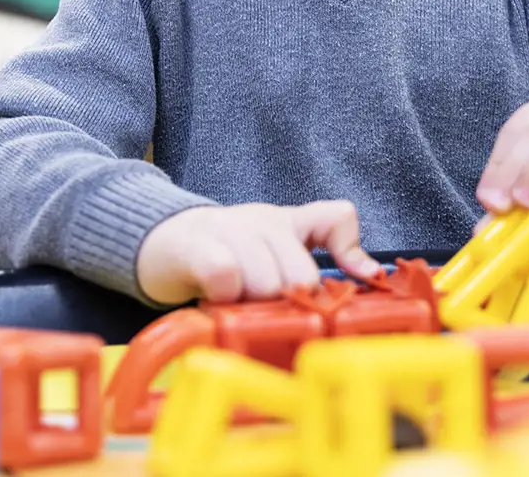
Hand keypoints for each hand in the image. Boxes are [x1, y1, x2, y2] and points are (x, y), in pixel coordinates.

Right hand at [136, 200, 381, 305]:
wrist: (158, 241)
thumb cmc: (223, 254)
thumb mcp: (272, 251)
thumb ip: (317, 255)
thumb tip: (370, 274)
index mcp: (285, 222)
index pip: (335, 218)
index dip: (349, 253)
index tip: (355, 283)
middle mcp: (262, 220)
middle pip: (300, 273)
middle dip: (286, 303)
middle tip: (264, 309)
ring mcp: (229, 229)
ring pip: (266, 279)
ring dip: (253, 305)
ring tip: (236, 306)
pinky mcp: (195, 246)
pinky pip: (226, 276)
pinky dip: (225, 296)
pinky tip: (217, 301)